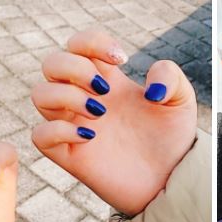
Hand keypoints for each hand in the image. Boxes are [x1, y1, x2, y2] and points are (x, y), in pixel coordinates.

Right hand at [31, 31, 197, 215]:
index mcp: (108, 80)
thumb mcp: (181, 100)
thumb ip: (170, 76)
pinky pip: (40, 136)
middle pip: (52, 63)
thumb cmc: (173, 139)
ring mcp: (75, 126)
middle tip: (106, 89)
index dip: (92, 41)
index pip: (79, 44)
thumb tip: (147, 86)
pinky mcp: (71, 156)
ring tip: (100, 112)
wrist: (172, 180)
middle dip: (74, 67)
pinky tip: (91, 136)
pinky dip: (58, 130)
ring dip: (66, 95)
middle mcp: (85, 99)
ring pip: (40, 94)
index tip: (120, 59)